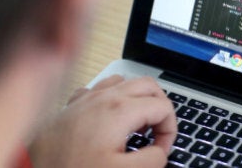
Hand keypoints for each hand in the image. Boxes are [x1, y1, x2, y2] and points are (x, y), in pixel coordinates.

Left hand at [29, 75, 176, 167]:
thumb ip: (153, 159)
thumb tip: (159, 150)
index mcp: (120, 110)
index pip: (164, 107)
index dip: (170, 130)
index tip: (162, 149)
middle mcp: (104, 97)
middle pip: (149, 85)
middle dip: (161, 107)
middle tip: (158, 133)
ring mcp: (86, 98)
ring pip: (125, 81)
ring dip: (139, 99)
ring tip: (138, 124)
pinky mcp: (72, 105)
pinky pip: (100, 88)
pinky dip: (113, 97)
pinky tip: (109, 117)